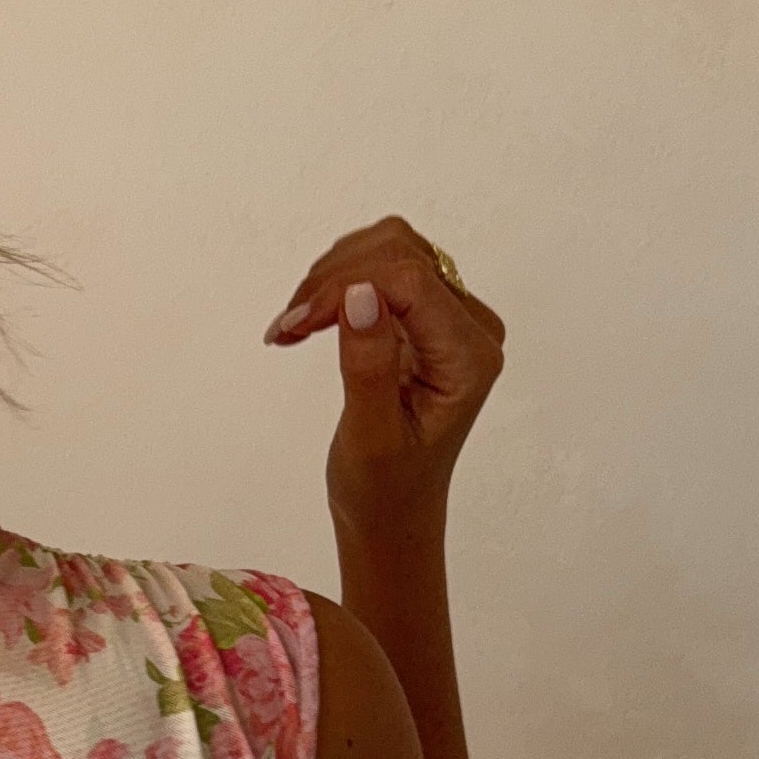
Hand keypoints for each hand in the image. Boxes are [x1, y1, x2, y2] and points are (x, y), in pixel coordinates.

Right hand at [264, 216, 505, 534]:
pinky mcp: (425, 315)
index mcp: (469, 358)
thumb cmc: (384, 488)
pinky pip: (382, 268)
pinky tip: (306, 320)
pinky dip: (337, 285)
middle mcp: (470, 327)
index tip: (295, 325)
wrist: (392, 510)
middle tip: (288, 326)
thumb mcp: (371, 437)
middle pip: (401, 252)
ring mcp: (450, 317)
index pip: (410, 282)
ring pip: (389, 248)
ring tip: (292, 326)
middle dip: (335, 278)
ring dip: (331, 276)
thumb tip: (360, 294)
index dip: (344, 288)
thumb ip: (369, 365)